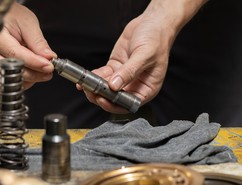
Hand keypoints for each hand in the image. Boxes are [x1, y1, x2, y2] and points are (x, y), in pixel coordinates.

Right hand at [0, 2, 56, 89]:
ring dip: (26, 80)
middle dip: (34, 73)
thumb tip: (47, 57)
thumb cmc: (9, 15)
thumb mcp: (27, 22)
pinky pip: (0, 83)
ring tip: (38, 72)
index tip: (48, 66)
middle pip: (11, 70)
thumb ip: (37, 41)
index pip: (15, 54)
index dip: (34, 63)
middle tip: (47, 71)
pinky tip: (26, 75)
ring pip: (6, 80)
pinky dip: (16, 82)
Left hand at [83, 0, 207, 113]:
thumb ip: (129, 71)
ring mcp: (123, 77)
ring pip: (106, 88)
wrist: (152, 22)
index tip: (102, 100)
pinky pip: (103, 76)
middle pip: (115, 98)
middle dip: (101, 96)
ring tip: (85, 84)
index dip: (114, 105)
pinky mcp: (115, 68)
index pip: (129, 104)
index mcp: (147, 88)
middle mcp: (134, 85)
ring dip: (95, 88)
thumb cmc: (156, 39)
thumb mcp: (145, 55)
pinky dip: (94, 77)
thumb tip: (114, 86)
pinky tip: (86, 77)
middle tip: (90, 91)